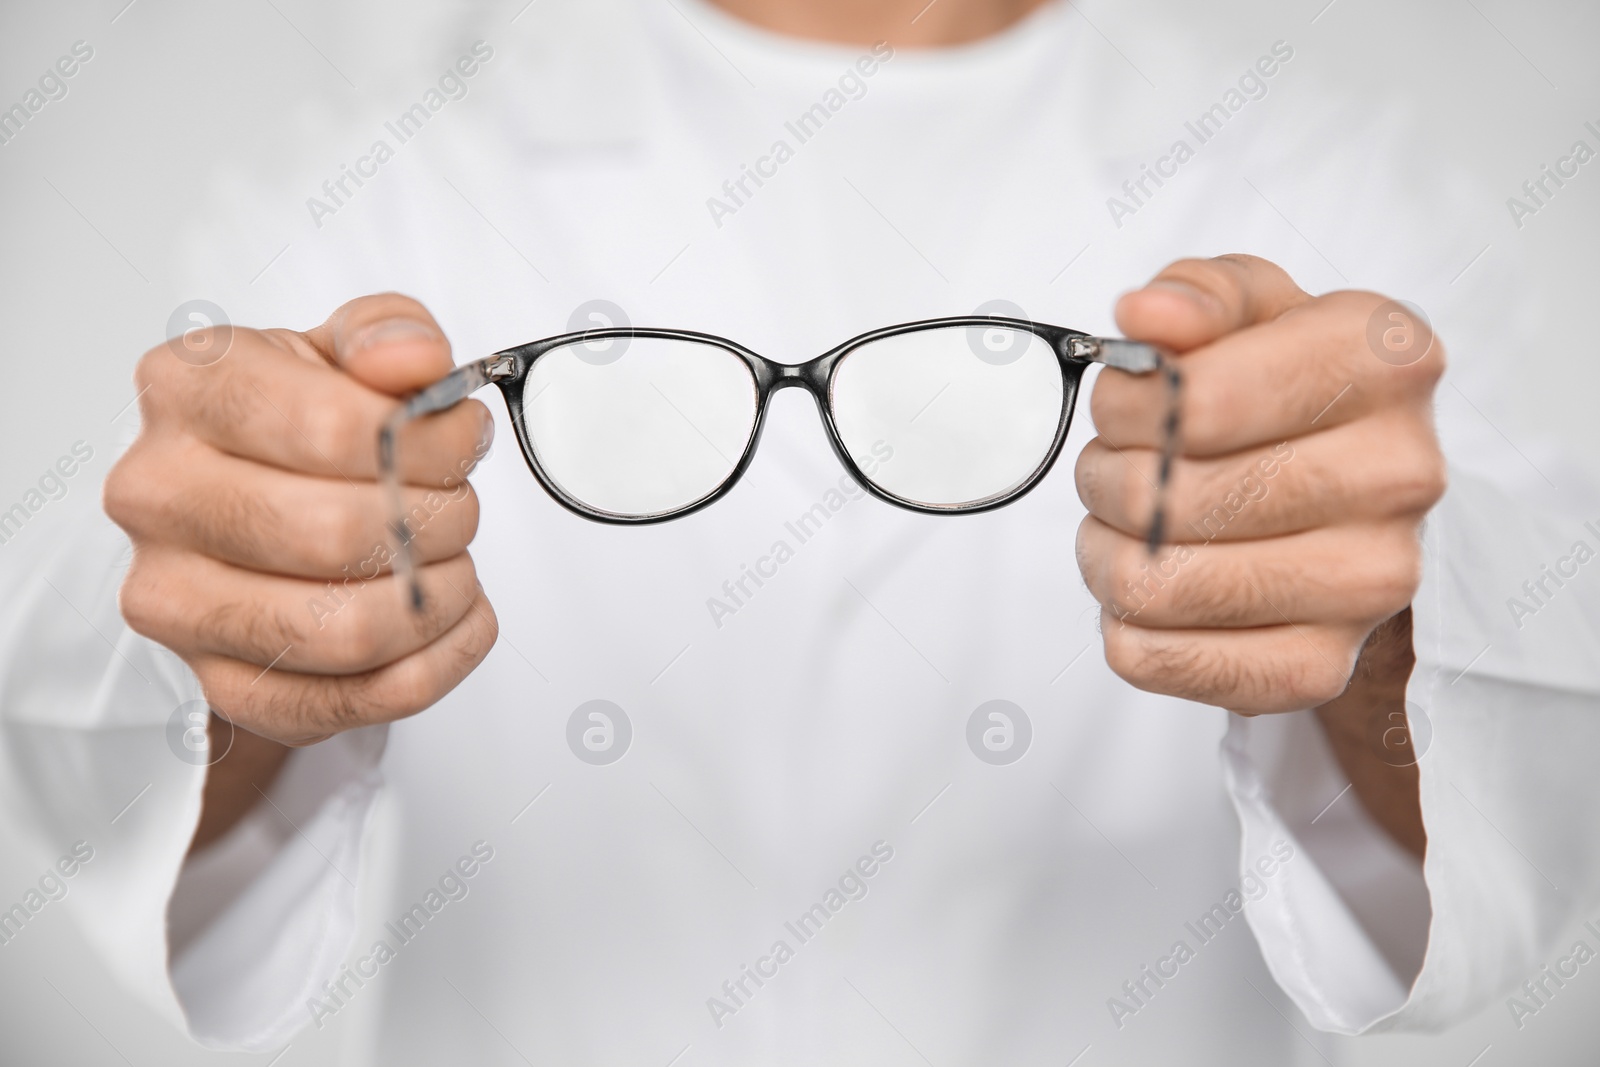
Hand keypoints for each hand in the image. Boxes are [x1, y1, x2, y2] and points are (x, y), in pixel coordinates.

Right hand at [106, 294, 498, 755]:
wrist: (248, 512)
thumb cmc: (298, 428)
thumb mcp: (342, 353)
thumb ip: (386, 335)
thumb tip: (413, 359)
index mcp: (187, 390)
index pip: (329, 427)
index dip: (427, 441)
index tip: (462, 438)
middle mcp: (159, 495)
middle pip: (334, 533)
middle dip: (436, 522)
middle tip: (459, 508)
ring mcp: (177, 600)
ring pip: (341, 629)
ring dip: (435, 600)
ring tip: (454, 565)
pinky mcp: (220, 683)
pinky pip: (347, 702)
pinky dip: (432, 666)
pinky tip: (454, 623)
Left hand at [1075, 255, 1445, 715]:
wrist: (1355, 508)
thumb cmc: (1290, 394)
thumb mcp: (1255, 310)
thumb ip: (1198, 293)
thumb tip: (1148, 316)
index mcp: (1385, 362)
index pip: (1197, 400)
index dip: (1124, 406)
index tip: (1121, 406)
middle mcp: (1398, 475)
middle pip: (1167, 497)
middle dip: (1106, 480)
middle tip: (1114, 471)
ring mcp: (1368, 583)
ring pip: (1153, 584)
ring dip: (1105, 554)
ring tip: (1124, 529)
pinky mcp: (1319, 667)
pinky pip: (1161, 660)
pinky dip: (1126, 627)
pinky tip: (1152, 590)